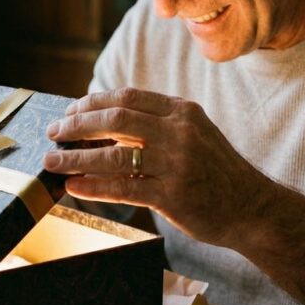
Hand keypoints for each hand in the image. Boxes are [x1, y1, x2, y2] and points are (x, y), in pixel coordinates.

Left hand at [42, 88, 271, 247]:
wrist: (251, 208)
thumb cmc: (213, 172)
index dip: (93, 103)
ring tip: (52, 162)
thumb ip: (154, 126)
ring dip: (76, 158)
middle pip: (116, 119)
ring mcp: (177, 164)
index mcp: (182, 112)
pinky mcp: (173, 196)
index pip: (127, 97)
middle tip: (54, 132)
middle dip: (78, 125)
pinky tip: (73, 187)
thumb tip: (102, 125)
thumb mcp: (191, 136)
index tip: (70, 111)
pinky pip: (123, 188)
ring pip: (114, 156)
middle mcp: (180, 132)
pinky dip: (93, 187)